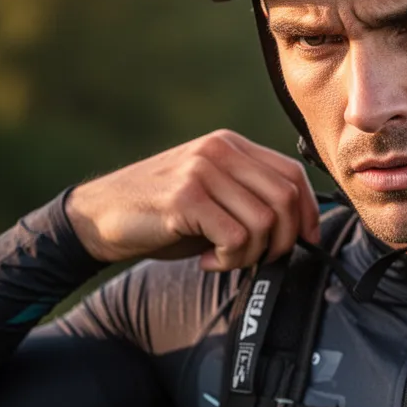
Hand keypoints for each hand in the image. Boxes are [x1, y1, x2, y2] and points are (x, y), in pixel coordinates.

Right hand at [65, 130, 319, 270]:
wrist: (97, 218)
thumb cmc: (163, 214)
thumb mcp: (213, 194)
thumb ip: (250, 197)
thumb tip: (303, 227)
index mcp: (230, 145)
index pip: (292, 174)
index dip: (309, 211)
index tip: (307, 240)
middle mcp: (219, 151)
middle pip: (286, 198)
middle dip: (283, 240)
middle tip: (257, 257)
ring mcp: (202, 172)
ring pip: (264, 221)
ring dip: (251, 254)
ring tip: (224, 258)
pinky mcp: (186, 199)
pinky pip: (236, 238)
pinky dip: (228, 260)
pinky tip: (206, 261)